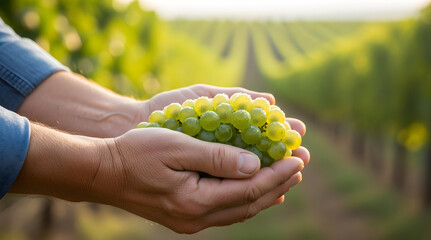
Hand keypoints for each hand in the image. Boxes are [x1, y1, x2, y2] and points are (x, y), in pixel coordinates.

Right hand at [89, 120, 308, 233]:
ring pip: (240, 209)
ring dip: (267, 192)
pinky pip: (226, 209)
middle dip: (280, 182)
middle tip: (302, 163)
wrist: (103, 173)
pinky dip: (247, 198)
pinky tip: (257, 189)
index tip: (300, 156)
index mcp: (196, 201)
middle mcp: (197, 218)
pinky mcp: (186, 217)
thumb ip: (216, 157)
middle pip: (250, 203)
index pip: (250, 189)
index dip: (278, 172)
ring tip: (288, 176)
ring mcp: (191, 221)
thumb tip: (255, 165)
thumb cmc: (136, 153)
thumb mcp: (176, 147)